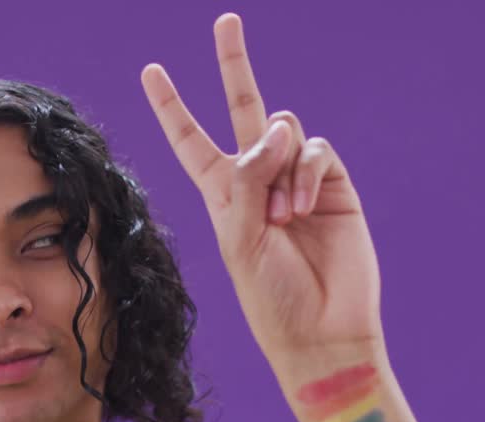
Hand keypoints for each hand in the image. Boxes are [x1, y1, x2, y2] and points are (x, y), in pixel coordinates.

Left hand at [140, 12, 384, 362]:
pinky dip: (307, 172)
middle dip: (234, 63)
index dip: (172, 107)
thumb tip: (276, 129)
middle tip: (226, 20)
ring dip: (279, 167)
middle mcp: (258, 178)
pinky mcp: (333, 183)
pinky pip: (316, 149)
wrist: (322, 328)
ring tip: (284, 216)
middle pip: (243, 107)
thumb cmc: (271, 296)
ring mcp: (297, 178)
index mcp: (222, 194)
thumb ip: (248, 180)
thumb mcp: (240, 239)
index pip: (191, 141)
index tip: (151, 71)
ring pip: (283, 130)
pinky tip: (303, 208)